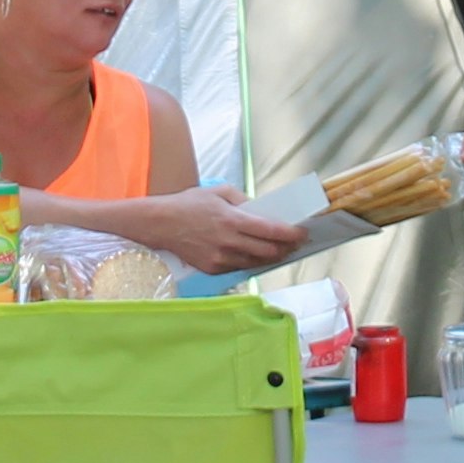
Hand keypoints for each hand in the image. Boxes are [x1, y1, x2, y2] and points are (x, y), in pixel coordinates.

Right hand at [121, 186, 312, 275]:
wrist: (160, 224)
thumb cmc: (189, 204)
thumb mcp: (219, 192)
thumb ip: (244, 201)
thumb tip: (264, 211)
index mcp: (232, 220)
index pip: (271, 231)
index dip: (291, 234)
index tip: (303, 232)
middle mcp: (228, 242)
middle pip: (268, 251)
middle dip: (286, 248)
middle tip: (296, 243)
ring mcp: (220, 259)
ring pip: (256, 263)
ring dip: (272, 257)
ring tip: (280, 249)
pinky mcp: (213, 269)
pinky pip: (240, 267)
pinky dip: (251, 261)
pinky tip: (257, 254)